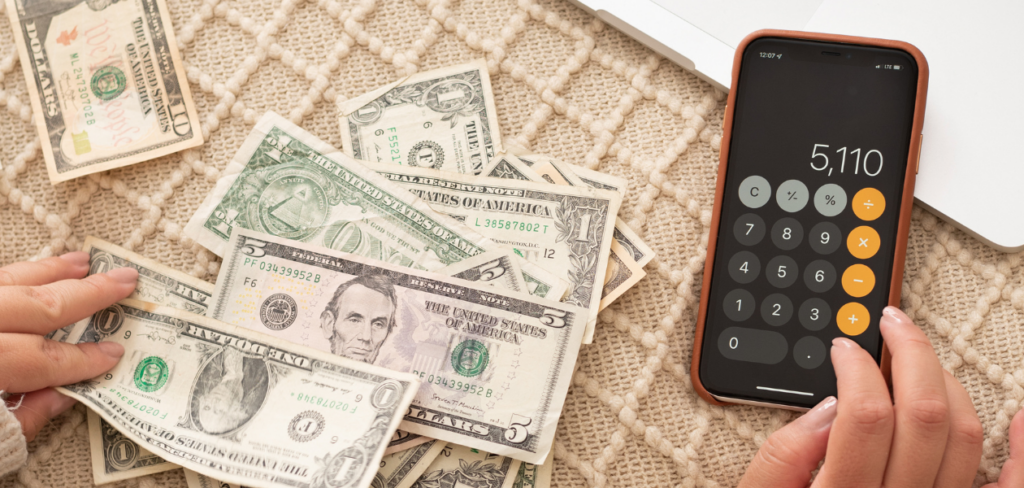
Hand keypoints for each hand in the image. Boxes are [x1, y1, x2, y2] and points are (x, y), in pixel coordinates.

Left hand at [0, 252, 136, 441]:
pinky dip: (17, 273)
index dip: (84, 359)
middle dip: (88, 294)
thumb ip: (22, 418)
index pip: (44, 359)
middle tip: (125, 280)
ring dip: (50, 271)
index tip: (115, 354)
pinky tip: (34, 270)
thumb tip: (61, 397)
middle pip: (37, 306)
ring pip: (9, 282)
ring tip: (83, 263)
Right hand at [739, 306, 1023, 487]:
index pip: (865, 414)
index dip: (856, 366)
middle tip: (891, 324)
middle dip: (910, 352)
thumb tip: (826, 408)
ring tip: (923, 358)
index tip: (844, 348)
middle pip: (926, 413)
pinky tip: (1022, 419)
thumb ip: (782, 458)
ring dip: (950, 381)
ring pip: (967, 437)